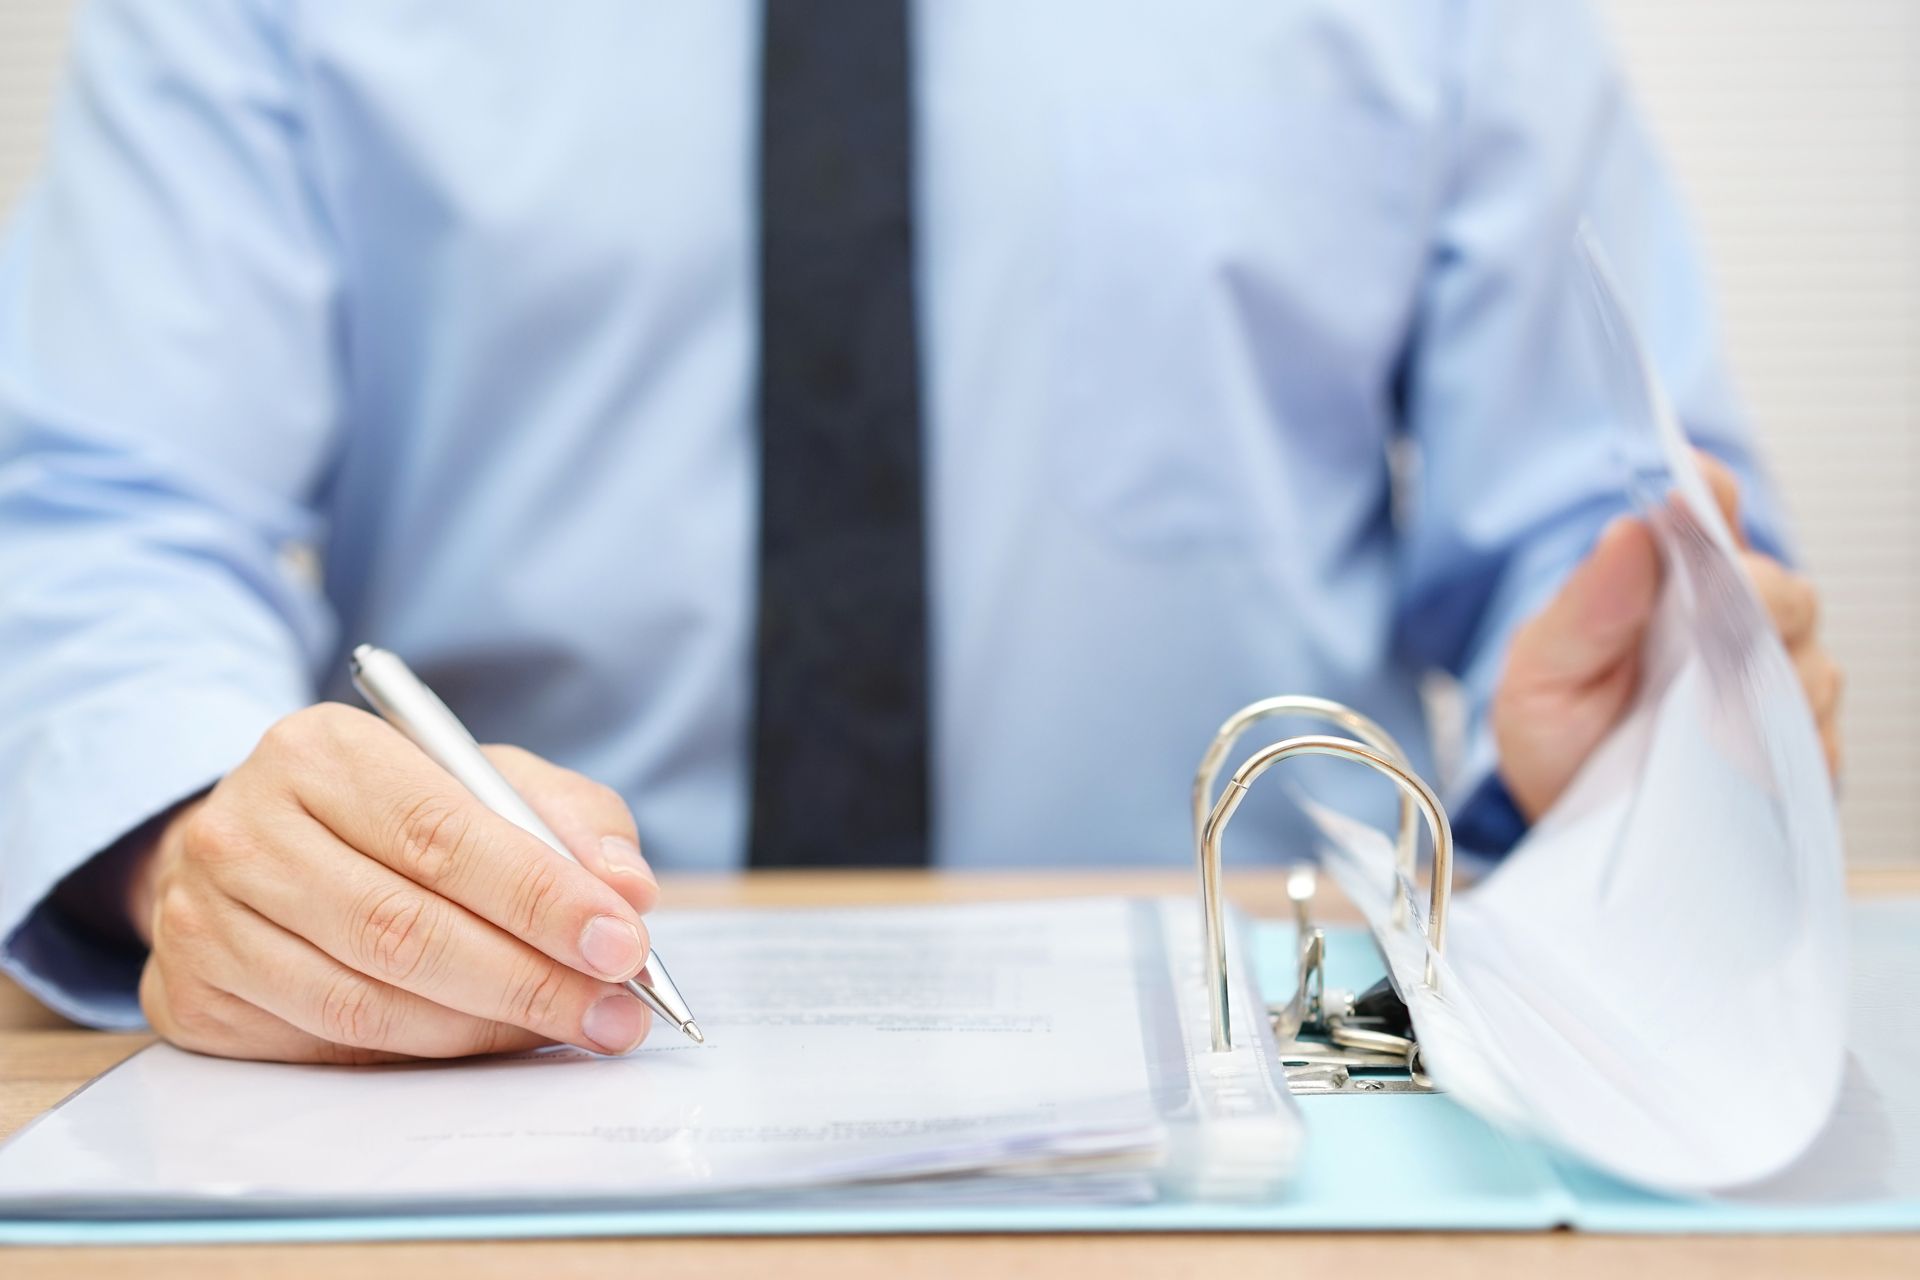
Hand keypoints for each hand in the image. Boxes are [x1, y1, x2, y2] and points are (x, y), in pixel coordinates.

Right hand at [127, 704, 661, 1063]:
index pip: (442, 833)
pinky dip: (424, 1053)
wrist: (252, 848)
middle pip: (404, 927)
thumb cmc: (392, 813)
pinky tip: (488, 1041)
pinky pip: (328, 1047)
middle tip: (615, 1011)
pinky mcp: (194, 998)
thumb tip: (630, 891)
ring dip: (486, 1028)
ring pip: (367, 1001)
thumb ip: (569, 821)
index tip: (622, 943)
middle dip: (528, 979)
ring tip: (572, 1029)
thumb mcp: (485, 780)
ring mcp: (205, 919)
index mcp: (322, 751)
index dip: (539, 897)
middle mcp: (245, 829)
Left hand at [1492, 452, 1842, 822]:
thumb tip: (1628, 533)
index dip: (1710, 496)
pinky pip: (1817, 741)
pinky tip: (1741, 761)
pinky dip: (1785, 747)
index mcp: (1671, 583)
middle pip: (1780, 590)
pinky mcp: (1792, 751)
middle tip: (1719, 620)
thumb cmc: (1558, 734)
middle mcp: (1733, 624)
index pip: (1709, 514)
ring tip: (1714, 713)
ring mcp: (1770, 686)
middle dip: (1755, 599)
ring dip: (1769, 683)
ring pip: (1809, 665)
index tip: (1691, 495)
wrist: (1571, 822)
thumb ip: (1584, 607)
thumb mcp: (1541, 673)